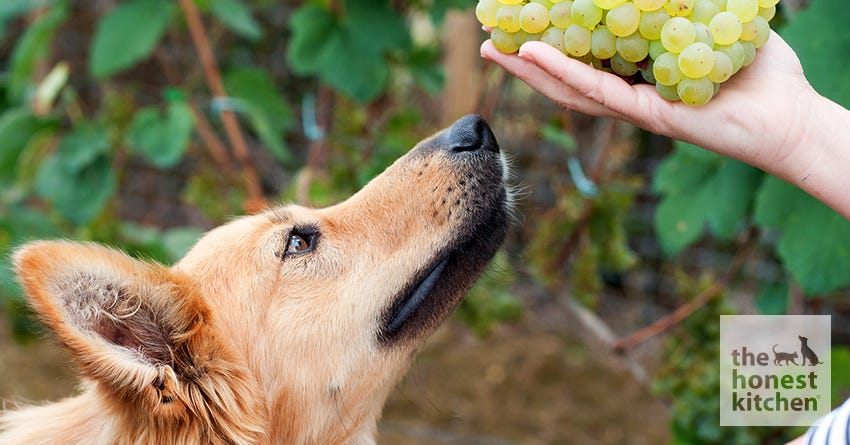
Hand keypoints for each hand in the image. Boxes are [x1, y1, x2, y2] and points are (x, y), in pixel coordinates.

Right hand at [480, 32, 815, 177]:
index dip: (554, 43)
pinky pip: (596, 92)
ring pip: (569, 89)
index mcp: (641, 74)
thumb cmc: (761, 72)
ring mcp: (634, 108)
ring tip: (494, 50)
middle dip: (525, 60)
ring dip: (528, 70)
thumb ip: (689, 5)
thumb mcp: (717, 22)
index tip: (525, 23)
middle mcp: (630, 93)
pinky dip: (562, 72)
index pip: (588, 57)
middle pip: (566, 77)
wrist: (789, 115)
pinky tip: (533, 54)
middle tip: (491, 39)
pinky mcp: (646, 116)